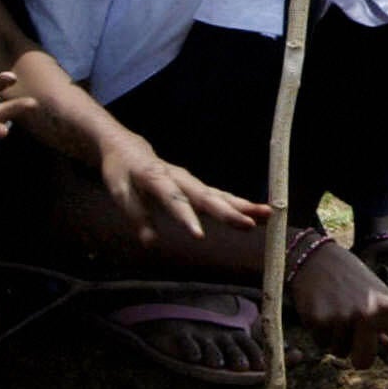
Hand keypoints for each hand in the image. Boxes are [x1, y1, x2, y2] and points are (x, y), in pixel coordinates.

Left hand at [99, 138, 261, 246]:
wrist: (127, 147)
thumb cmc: (122, 172)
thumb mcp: (120, 192)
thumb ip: (137, 216)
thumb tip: (151, 242)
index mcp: (157, 178)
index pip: (174, 199)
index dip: (186, 217)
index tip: (199, 235)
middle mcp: (181, 177)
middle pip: (206, 196)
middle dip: (228, 211)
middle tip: (249, 223)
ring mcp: (192, 181)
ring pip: (219, 194)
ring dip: (243, 205)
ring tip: (267, 214)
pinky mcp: (198, 186)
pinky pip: (220, 195)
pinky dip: (240, 203)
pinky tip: (259, 213)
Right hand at [289, 239, 387, 388]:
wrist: (318, 257)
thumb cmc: (352, 279)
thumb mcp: (377, 295)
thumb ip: (385, 323)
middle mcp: (369, 315)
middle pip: (364, 362)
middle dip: (356, 353)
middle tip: (350, 329)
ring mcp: (344, 318)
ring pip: (339, 353)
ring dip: (336, 339)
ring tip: (336, 310)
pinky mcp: (320, 321)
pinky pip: (321, 343)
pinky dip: (320, 332)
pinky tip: (322, 308)